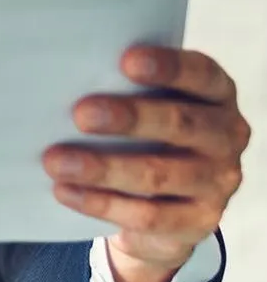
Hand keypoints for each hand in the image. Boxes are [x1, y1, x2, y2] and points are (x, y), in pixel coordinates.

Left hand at [44, 46, 250, 281]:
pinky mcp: (199, 221)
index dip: (169, 67)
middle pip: (181, 123)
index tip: (126, 60)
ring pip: (159, 174)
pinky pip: (147, 215)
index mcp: (216, 96)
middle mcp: (226, 136)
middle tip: (81, 114)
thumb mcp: (147, 111)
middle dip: (130, 118)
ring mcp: (218, 181)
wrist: (168, 210)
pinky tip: (64, 191)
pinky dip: (101, 203)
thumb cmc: (148, 139)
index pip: (202, 75)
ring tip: (56, 161)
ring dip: (103, 168)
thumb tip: (62, 78)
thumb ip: (123, 92)